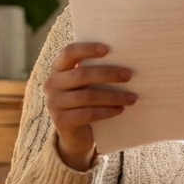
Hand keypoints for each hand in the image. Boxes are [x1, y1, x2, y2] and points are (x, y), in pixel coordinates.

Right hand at [42, 42, 135, 170]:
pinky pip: (88, 113)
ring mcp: (54, 103)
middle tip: (128, 75)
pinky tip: (120, 110)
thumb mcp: (87, 84)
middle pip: (81, 74)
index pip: (69, 52)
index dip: (87, 49)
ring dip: (113, 96)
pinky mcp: (61, 121)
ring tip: (132, 97)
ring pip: (87, 96)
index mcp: (58, 68)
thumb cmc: (86, 101)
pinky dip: (107, 111)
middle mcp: (51, 84)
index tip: (107, 49)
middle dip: (108, 74)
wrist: (75, 134)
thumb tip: (125, 61)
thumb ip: (96, 71)